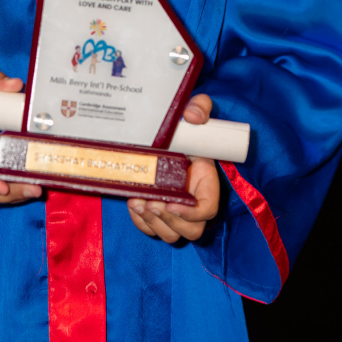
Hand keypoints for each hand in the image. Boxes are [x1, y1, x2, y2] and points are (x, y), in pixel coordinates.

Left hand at [127, 94, 219, 242]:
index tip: (172, 204)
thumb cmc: (183, 127)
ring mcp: (176, 211)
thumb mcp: (194, 110)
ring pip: (171, 235)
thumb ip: (200, 107)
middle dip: (170, 221)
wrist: (166, 135)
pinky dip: (141, 222)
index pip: (208, 210)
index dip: (192, 213)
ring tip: (139, 202)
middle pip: (191, 230)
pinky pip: (152, 229)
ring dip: (154, 223)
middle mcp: (194, 202)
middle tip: (152, 202)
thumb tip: (194, 116)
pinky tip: (133, 203)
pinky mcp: (159, 213)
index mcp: (207, 182)